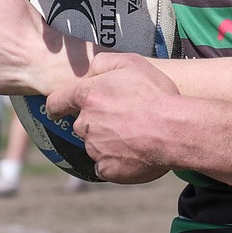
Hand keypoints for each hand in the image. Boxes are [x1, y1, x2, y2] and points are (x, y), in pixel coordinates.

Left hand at [47, 57, 182, 182]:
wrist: (174, 130)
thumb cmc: (156, 95)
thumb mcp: (131, 63)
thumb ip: (102, 63)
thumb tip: (89, 72)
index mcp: (87, 96)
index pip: (56, 102)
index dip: (57, 106)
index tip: (58, 111)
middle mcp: (85, 123)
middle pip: (82, 124)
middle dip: (97, 123)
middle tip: (125, 119)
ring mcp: (94, 148)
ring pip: (95, 145)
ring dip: (109, 142)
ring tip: (136, 136)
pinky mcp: (107, 169)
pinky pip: (106, 166)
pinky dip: (117, 162)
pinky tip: (135, 154)